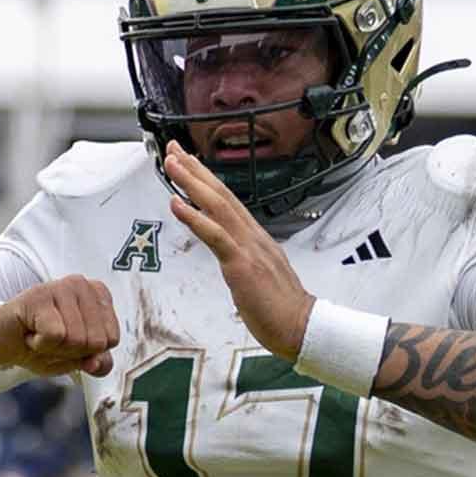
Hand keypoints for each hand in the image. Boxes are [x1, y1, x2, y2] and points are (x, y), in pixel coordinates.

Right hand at [0, 276, 120, 376]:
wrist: (1, 342)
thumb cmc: (43, 345)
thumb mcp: (77, 359)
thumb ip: (98, 363)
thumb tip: (98, 363)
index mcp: (99, 295)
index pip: (111, 339)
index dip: (87, 352)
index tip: (66, 340)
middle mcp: (82, 284)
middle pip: (95, 341)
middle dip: (70, 351)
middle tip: (50, 339)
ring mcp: (60, 286)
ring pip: (76, 339)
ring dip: (53, 348)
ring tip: (39, 335)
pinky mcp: (38, 295)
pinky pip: (54, 335)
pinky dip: (39, 345)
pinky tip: (29, 333)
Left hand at [162, 141, 314, 360]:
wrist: (303, 327)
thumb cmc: (282, 308)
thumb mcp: (260, 275)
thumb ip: (247, 259)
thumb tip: (233, 255)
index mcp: (256, 238)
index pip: (228, 201)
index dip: (206, 179)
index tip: (189, 161)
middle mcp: (253, 236)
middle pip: (221, 194)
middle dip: (196, 170)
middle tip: (174, 149)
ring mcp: (249, 248)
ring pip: (218, 207)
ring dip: (192, 184)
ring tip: (172, 164)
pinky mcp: (243, 265)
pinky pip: (216, 236)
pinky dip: (195, 218)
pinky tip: (177, 204)